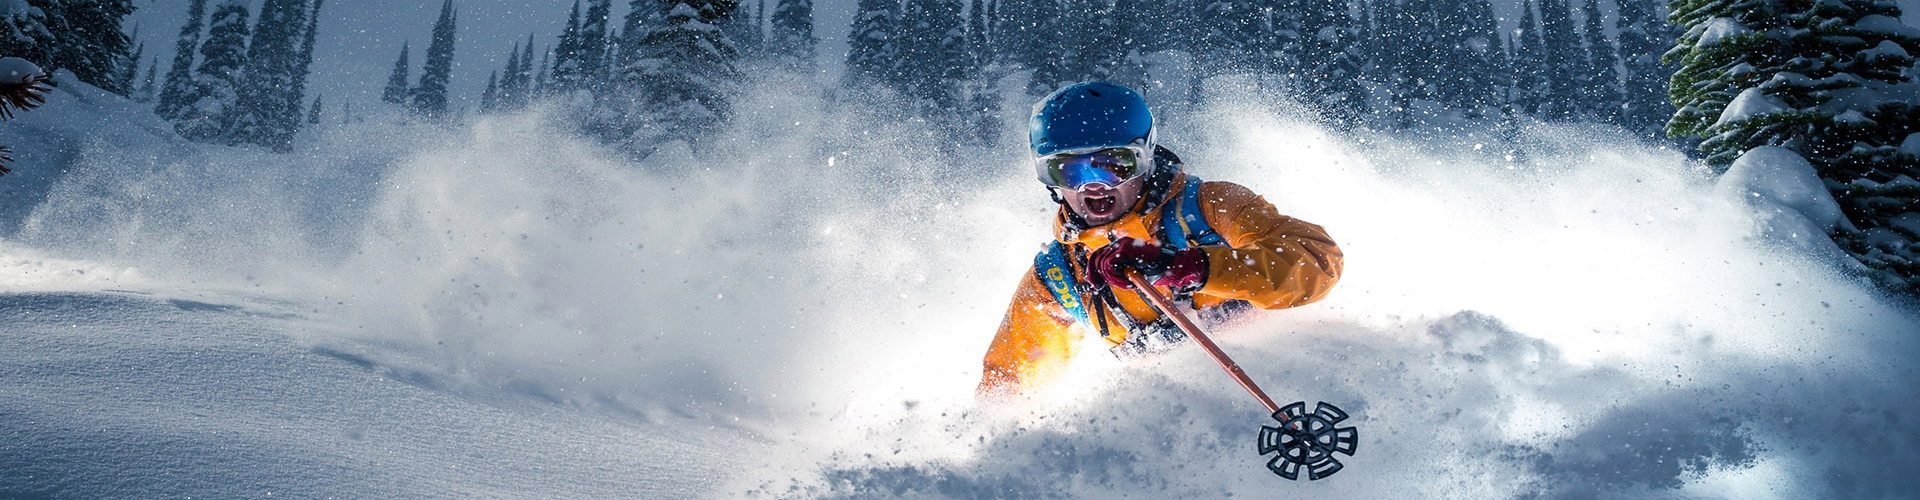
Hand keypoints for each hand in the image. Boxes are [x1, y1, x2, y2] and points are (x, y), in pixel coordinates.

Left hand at [1088, 237, 1208, 291]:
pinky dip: (1117, 276)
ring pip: (1103, 264)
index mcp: (1119, 248)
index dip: (1092, 272)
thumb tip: (1103, 278)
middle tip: (1115, 285)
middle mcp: (1119, 243)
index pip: (1097, 256)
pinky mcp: (1125, 248)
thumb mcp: (1131, 272)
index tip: (1095, 285)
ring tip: (1128, 283)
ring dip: (1114, 279)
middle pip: (1097, 259)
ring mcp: (1121, 244)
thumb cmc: (1154, 271)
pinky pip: (1110, 265)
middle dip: (1101, 276)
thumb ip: (1118, 271)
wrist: (1170, 267)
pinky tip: (1129, 281)